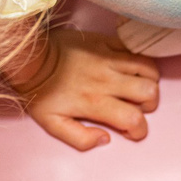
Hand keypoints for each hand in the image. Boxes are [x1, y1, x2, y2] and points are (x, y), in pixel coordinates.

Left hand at [19, 29, 162, 150]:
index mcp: (95, 103)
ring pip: (148, 69)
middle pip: (149, 92)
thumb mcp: (52, 124)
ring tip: (136, 86)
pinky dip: (140, 61)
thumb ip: (79, 138)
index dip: (139, 130)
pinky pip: (135, 49)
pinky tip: (131, 69)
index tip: (130, 130)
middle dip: (149, 104)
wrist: (31, 57)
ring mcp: (109, 58)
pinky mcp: (107, 42)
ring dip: (149, 81)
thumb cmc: (41, 92)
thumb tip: (105, 139)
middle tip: (135, 106)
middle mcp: (107, 80)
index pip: (134, 119)